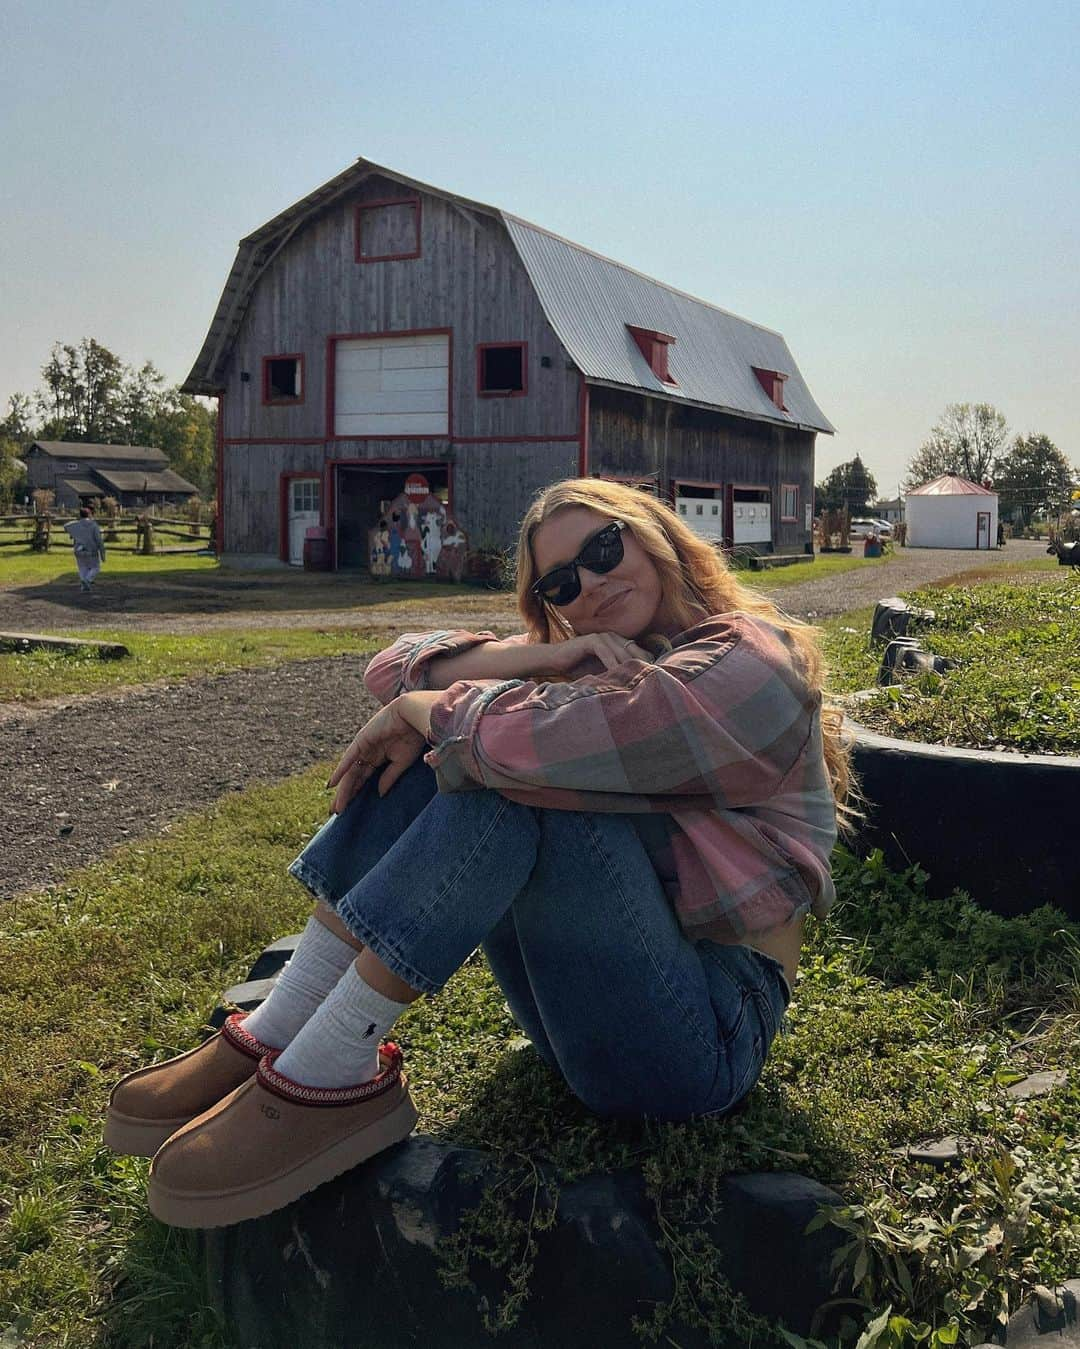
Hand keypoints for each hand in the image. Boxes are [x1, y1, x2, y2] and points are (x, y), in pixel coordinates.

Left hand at [327, 698, 427, 813]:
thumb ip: (389, 777)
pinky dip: (340, 771)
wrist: (414, 716)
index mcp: (377, 758)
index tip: (349, 809)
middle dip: (346, 795)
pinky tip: (333, 784)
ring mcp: (363, 747)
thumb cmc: (412, 736)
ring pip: (350, 772)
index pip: (363, 779)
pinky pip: (349, 759)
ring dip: (343, 789)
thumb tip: (379, 794)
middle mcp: (367, 753)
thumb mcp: (401, 762)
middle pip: (353, 777)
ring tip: (337, 806)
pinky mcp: (361, 740)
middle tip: (338, 812)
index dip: (355, 793)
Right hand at [543, 631, 651, 675]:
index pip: (640, 653)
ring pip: (622, 652)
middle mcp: (613, 637)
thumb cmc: (579, 668)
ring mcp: (603, 637)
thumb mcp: (603, 671)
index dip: (647, 666)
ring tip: (638, 680)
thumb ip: (618, 673)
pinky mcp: (592, 640)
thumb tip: (638, 686)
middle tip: (651, 682)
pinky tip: (617, 675)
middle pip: (635, 652)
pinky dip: (612, 664)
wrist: (555, 661)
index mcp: (618, 643)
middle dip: (642, 666)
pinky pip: (606, 652)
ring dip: (630, 666)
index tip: (654, 680)